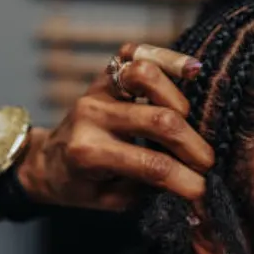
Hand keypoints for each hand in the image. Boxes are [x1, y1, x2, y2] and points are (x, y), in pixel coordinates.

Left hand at [18, 43, 213, 209]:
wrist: (46, 160)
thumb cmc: (79, 185)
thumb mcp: (109, 201)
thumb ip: (148, 192)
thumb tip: (194, 184)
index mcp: (89, 153)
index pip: (151, 166)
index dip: (184, 180)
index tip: (203, 192)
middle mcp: (92, 115)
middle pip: (159, 121)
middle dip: (192, 146)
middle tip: (206, 164)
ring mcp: (98, 89)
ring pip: (146, 75)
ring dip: (179, 101)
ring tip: (189, 123)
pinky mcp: (105, 74)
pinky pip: (136, 53)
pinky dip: (166, 58)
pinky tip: (189, 72)